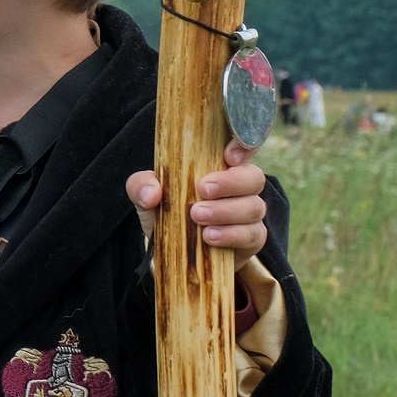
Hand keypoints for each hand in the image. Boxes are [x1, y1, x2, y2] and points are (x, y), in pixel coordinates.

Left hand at [127, 142, 268, 252]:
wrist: (171, 250)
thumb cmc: (166, 211)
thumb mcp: (146, 194)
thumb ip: (142, 185)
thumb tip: (152, 194)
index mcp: (220, 166)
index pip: (244, 146)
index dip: (245, 146)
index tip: (229, 156)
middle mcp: (240, 187)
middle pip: (254, 177)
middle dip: (231, 183)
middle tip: (202, 190)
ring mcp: (249, 213)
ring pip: (254, 207)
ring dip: (226, 211)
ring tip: (197, 216)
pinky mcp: (251, 239)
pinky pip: (253, 235)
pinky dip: (231, 235)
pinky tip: (209, 237)